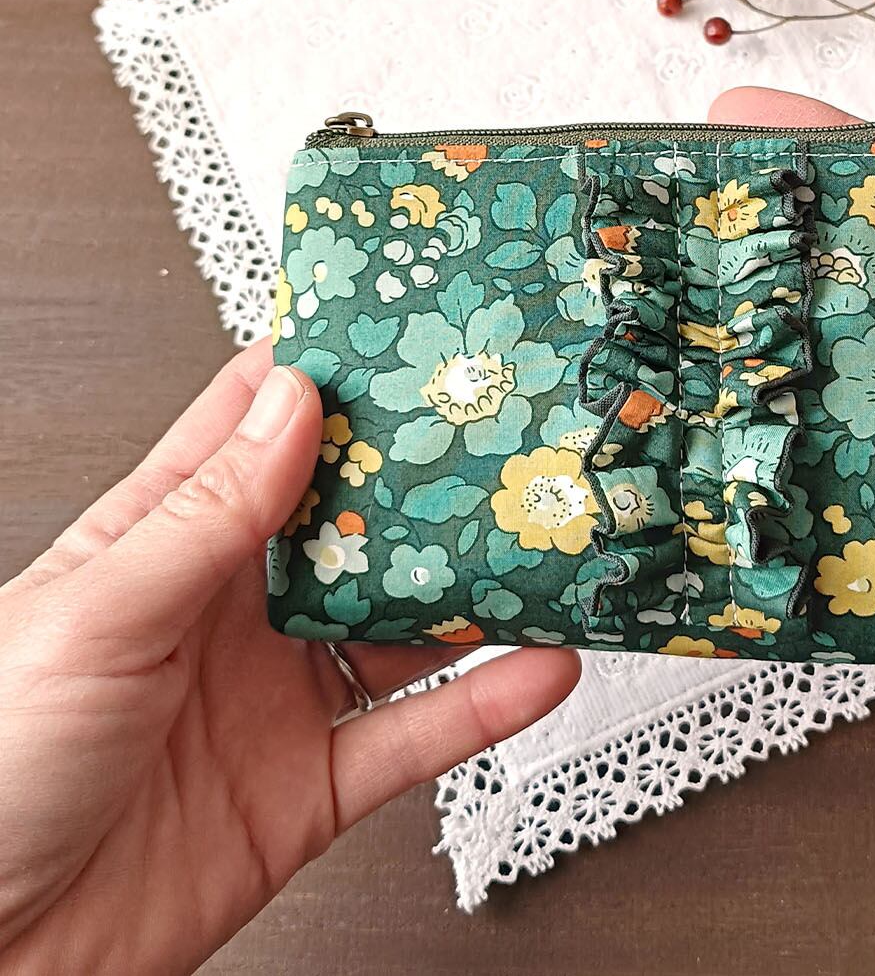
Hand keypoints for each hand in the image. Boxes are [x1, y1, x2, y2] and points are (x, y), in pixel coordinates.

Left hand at [0, 345, 579, 974]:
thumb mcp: (96, 614)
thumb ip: (206, 513)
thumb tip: (290, 402)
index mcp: (161, 543)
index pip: (251, 428)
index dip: (323, 373)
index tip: (398, 326)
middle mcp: (228, 610)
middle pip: (349, 518)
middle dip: (420, 470)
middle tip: (499, 423)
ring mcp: (274, 695)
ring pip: (398, 620)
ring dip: (469, 586)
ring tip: (539, 536)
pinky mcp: (309, 786)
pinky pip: (413, 735)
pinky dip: (483, 704)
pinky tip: (535, 667)